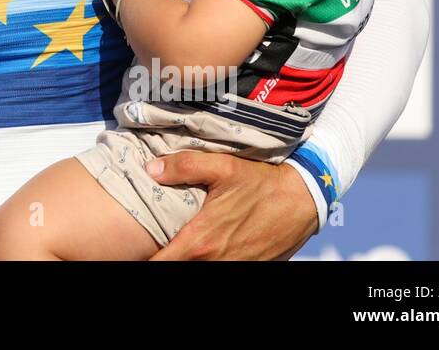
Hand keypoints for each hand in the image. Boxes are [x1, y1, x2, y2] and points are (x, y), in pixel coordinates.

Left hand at [145, 151, 317, 259]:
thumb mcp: (222, 167)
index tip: (134, 250)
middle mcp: (216, 262)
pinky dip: (209, 260)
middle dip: (163, 257)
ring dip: (186, 259)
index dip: (144, 258)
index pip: (160, 263)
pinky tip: (204, 247)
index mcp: (202, 241)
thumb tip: (151, 169)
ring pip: (198, 271)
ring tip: (177, 244)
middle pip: (177, 268)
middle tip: (155, 243)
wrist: (304, 199)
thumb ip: (184, 166)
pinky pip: (221, 269)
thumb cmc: (262, 183)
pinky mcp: (250, 269)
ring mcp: (234, 269)